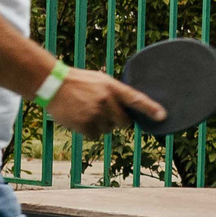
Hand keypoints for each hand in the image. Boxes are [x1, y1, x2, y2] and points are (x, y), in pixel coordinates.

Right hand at [44, 67, 163, 137]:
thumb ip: (115, 92)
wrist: (53, 84)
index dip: (150, 109)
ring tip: (86, 110)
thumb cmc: (79, 81)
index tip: (162, 116)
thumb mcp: (100, 80)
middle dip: (117, 121)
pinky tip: (80, 119)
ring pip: (108, 130)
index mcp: (112, 87)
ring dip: (100, 125)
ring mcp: (96, 113)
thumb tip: (130, 108)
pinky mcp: (84, 125)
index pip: (136, 99)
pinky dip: (89, 131)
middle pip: (124, 123)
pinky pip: (95, 136)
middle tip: (104, 111)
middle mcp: (106, 101)